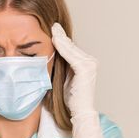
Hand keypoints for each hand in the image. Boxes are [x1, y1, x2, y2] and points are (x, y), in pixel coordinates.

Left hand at [51, 22, 106, 137]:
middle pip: (71, 46)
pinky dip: (63, 46)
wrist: (79, 113)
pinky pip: (71, 55)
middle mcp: (90, 62)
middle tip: (50, 24)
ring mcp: (90, 65)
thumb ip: (60, 67)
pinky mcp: (86, 68)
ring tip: (51, 27)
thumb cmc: (69, 100)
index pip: (70, 48)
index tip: (50, 28)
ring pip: (71, 48)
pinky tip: (55, 39)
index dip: (60, 39)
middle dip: (60, 35)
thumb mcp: (63, 79)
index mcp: (85, 64)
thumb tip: (48, 55)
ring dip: (60, 38)